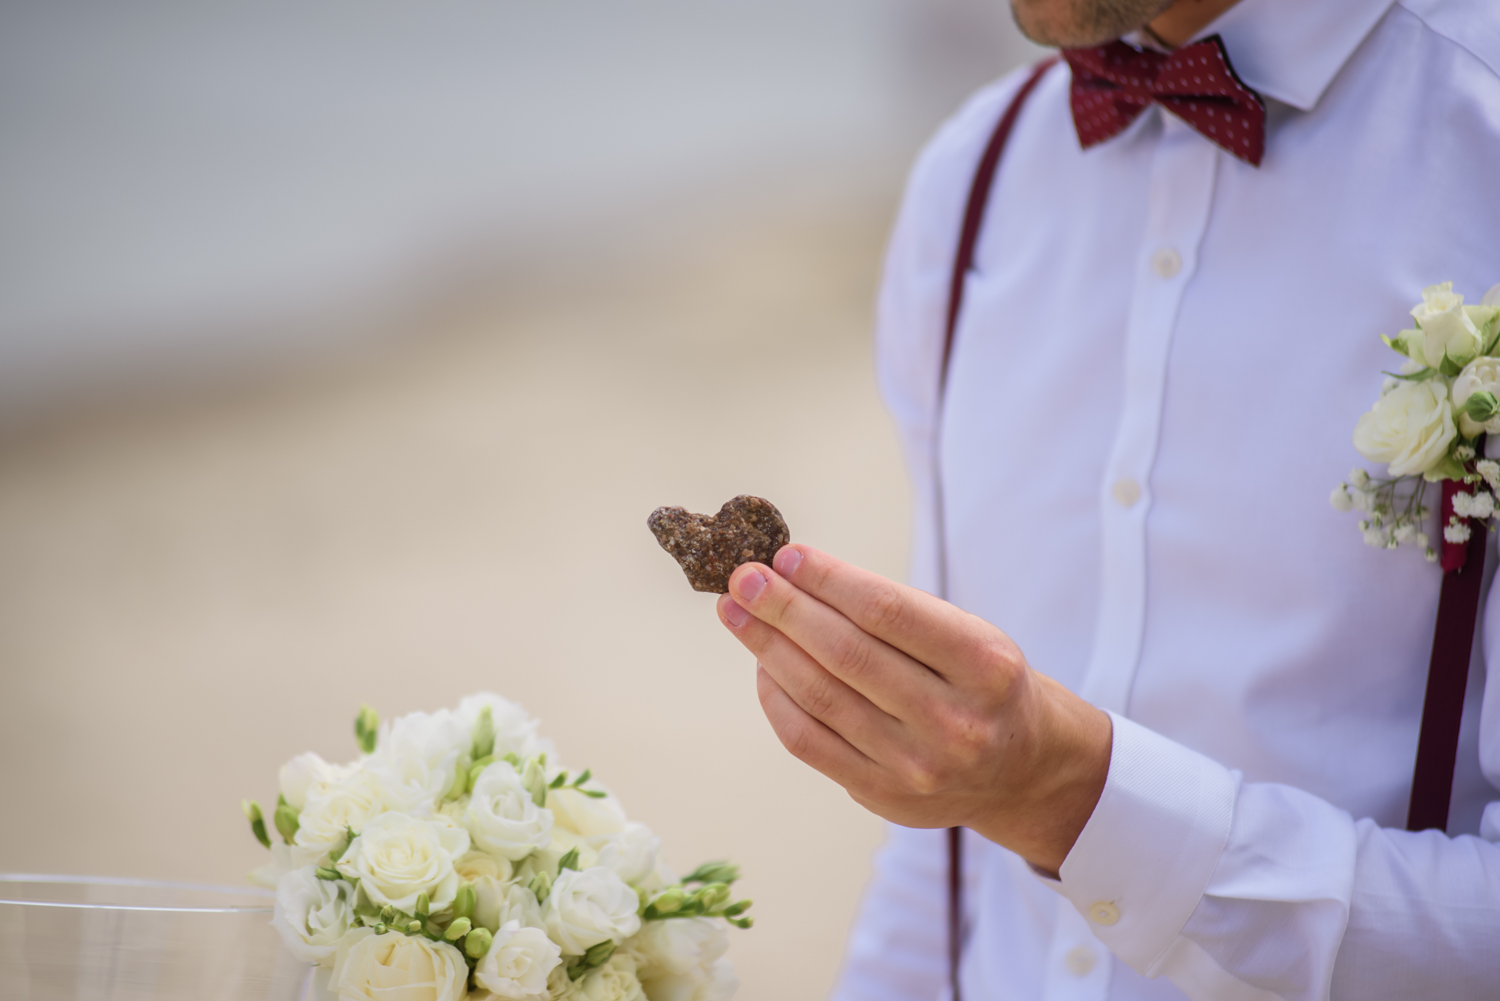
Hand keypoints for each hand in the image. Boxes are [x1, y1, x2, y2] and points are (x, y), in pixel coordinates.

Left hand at [716, 544, 1111, 874]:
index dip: (828, 579)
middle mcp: (953, 721)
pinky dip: (776, 697)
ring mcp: (916, 766)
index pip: (888, 613)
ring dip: (767, 647)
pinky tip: (762, 664)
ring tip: (737, 612)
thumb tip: (795, 574)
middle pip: (846, 654)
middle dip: (783, 608)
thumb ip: (894, 611)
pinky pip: (808, 742)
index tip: (786, 555)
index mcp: (984, 666)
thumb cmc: (981, 684)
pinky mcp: (882, 796)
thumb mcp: (968, 635)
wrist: (1022, 770)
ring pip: (819, 696)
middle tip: (742, 576)